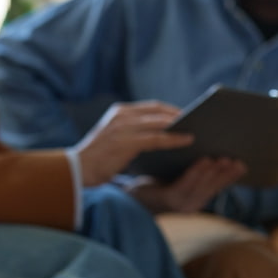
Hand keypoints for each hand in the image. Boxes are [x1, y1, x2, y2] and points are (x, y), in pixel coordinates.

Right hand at [73, 101, 193, 186]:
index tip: (190, 116)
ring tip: (200, 130)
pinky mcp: (126, 142)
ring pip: (160, 122)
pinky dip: (174, 138)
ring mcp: (123, 127)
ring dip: (182, 125)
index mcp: (119, 112)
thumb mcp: (115, 139)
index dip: (172, 110)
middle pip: (159, 111)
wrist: (76, 170)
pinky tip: (188, 140)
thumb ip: (133, 132)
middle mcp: (121, 115)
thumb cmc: (98, 159)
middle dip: (181, 116)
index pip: (152, 106)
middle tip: (201, 122)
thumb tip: (160, 133)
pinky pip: (157, 138)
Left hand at [126, 157, 246, 213]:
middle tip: (235, 157)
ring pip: (201, 187)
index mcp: (198, 196)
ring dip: (214, 172)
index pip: (219, 185)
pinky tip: (203, 161)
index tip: (243, 162)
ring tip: (223, 158)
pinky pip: (184, 186)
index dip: (231, 176)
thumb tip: (212, 145)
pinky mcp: (167, 200)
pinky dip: (196, 174)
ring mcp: (181, 204)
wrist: (131, 194)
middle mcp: (193, 203)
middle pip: (213, 187)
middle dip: (225, 172)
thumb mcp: (180, 173)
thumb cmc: (157, 178)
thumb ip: (195, 166)